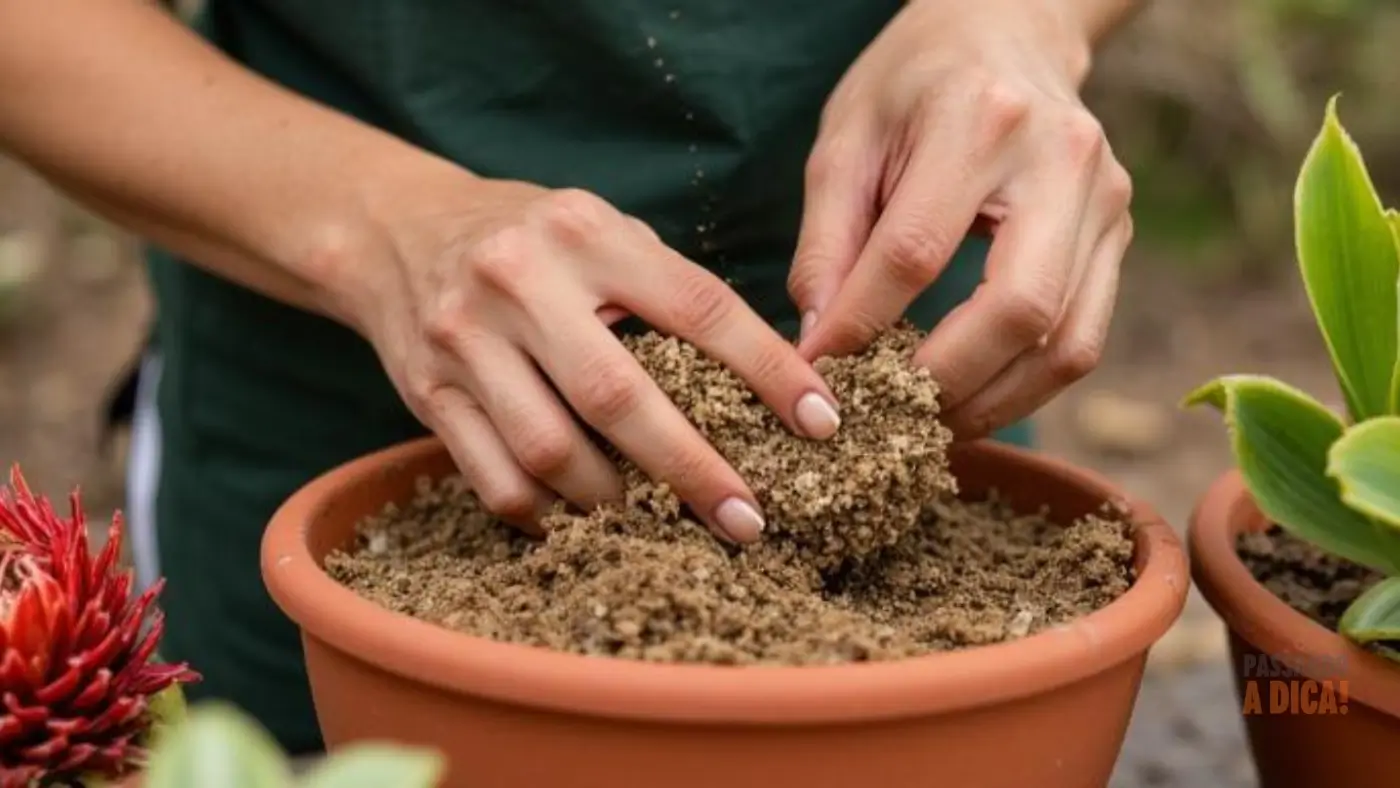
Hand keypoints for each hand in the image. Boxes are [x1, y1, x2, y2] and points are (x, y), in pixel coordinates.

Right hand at [333, 168, 841, 543]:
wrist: (393, 230)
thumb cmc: (530, 237)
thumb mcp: (599, 230)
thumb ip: (666, 286)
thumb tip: (767, 377)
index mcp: (585, 232)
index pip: (696, 306)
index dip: (768, 369)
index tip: (821, 422)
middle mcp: (520, 282)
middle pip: (618, 396)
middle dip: (694, 467)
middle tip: (749, 518)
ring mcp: (465, 342)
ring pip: (550, 452)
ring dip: (619, 503)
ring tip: (666, 523)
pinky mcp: (426, 395)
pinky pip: (497, 481)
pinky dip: (551, 514)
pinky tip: (589, 521)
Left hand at [788, 0, 1132, 438]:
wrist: (1008, 30)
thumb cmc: (913, 85)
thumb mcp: (847, 139)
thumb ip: (828, 241)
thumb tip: (817, 342)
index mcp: (979, 119)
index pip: (916, 251)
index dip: (862, 324)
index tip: (818, 370)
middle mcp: (1062, 160)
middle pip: (1017, 310)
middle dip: (942, 383)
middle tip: (883, 420)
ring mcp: (1106, 201)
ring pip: (1065, 343)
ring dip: (991, 403)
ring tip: (925, 426)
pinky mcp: (1119, 235)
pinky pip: (1084, 340)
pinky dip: (1026, 385)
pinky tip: (971, 398)